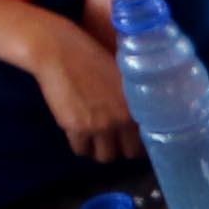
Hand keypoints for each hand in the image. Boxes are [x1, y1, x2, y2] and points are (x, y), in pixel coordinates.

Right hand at [22, 13, 137, 158]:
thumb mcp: (123, 76)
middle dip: (122, 149)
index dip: (141, 143)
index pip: (148, 139)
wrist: (60, 52)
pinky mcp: (76, 128)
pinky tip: (80, 135)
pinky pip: (81, 150)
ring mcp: (99, 125)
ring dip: (100, 150)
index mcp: (137, 105)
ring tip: (96, 140)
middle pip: (128, 153)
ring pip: (104, 156)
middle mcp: (122, 119)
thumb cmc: (92, 57)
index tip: (134, 141)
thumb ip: (133, 99)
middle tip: (114, 141)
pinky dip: (81, 146)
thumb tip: (140, 118)